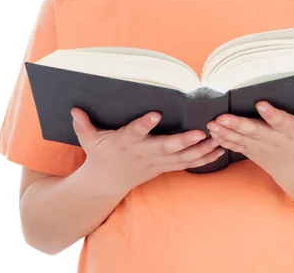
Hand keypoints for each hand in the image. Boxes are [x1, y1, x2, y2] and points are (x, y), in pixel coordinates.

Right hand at [71, 108, 224, 192]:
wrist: (106, 183)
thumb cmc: (100, 155)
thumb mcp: (89, 140)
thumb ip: (83, 125)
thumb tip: (74, 109)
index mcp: (126, 142)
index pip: (135, 131)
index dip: (144, 124)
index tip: (155, 114)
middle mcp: (143, 153)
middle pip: (165, 148)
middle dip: (184, 141)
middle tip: (201, 131)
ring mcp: (155, 163)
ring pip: (181, 158)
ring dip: (201, 150)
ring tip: (218, 140)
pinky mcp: (164, 167)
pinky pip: (186, 164)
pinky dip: (203, 158)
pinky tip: (219, 150)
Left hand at [206, 97, 293, 177]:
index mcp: (290, 132)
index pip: (281, 121)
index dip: (271, 113)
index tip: (261, 103)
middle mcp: (273, 140)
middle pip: (254, 131)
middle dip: (238, 124)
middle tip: (222, 117)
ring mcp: (260, 147)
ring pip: (240, 139)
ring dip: (225, 132)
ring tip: (212, 124)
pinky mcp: (250, 151)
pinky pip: (235, 147)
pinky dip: (223, 141)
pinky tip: (212, 133)